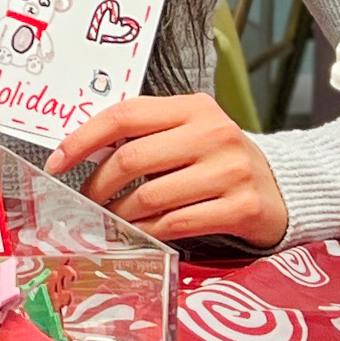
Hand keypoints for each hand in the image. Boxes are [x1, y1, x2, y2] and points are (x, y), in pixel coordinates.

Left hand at [49, 94, 292, 247]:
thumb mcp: (188, 133)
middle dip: (98, 185)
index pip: (125, 115)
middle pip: (132, 159)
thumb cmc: (219, 161)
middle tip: (87, 201)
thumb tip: (82, 152)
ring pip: (150, 196)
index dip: (84, 139)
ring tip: (112, 219)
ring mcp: (231, 171)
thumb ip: (146, 136)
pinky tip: (142, 232)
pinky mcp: (242, 207)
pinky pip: (177, 224)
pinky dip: (150, 231)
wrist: (282, 189)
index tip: (57, 162)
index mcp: (194, 108)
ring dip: (121, 214)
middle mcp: (214, 134)